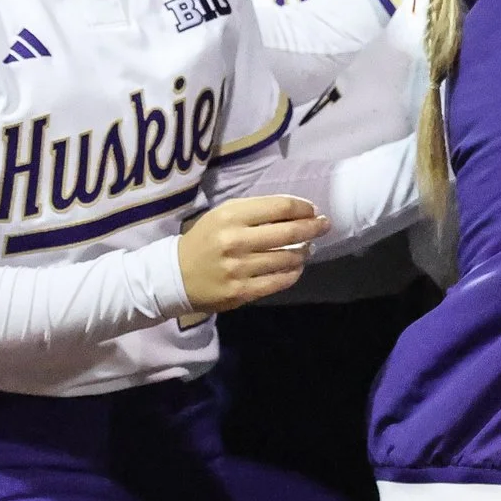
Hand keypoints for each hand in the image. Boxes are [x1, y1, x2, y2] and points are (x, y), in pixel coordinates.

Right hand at [177, 196, 329, 314]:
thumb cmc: (205, 240)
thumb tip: (296, 211)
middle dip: (313, 228)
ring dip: (304, 252)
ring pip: (287, 259)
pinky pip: (278, 282)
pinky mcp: (241, 292)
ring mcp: (239, 269)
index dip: (302, 208)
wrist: (175, 275)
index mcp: (231, 216)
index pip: (279, 207)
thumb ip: (257, 211)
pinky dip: (293, 273)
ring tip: (308, 248)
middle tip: (325, 225)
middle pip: (288, 232)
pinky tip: (296, 267)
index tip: (313, 210)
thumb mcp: (224, 215)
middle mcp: (235, 241)